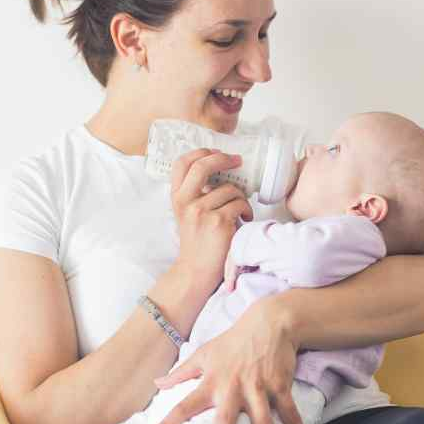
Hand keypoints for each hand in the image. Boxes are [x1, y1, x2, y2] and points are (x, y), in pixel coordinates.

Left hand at [147, 299, 307, 423]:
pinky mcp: (280, 386)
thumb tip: (157, 384)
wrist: (269, 322)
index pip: (184, 405)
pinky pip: (290, 414)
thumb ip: (181, 372)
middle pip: (225, 421)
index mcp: (211, 382)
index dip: (167, 423)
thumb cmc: (233, 341)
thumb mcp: (204, 353)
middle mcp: (233, 387)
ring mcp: (258, 387)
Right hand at [171, 148, 252, 293]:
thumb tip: (221, 170)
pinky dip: (247, 211)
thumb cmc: (198, 243)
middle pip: (203, 165)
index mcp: (177, 198)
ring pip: (230, 189)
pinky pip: (240, 204)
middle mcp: (186, 202)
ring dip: (241, 198)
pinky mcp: (219, 222)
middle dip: (224, 158)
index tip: (217, 152)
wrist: (196, 271)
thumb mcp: (188, 214)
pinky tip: (244, 220)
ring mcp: (201, 211)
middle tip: (237, 160)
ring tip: (240, 211)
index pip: (182, 163)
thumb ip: (197, 194)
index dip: (201, 152)